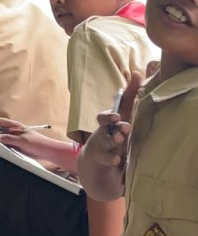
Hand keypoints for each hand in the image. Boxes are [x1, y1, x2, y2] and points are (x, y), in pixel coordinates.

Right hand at [0, 122, 67, 164]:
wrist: (46, 151)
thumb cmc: (37, 142)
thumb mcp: (21, 140)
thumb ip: (8, 138)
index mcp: (14, 126)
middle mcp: (12, 131)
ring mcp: (14, 139)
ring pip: (2, 139)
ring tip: (2, 149)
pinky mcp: (15, 146)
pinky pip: (6, 146)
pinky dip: (3, 149)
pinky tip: (6, 152)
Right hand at [78, 73, 142, 199]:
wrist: (97, 163)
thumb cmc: (114, 132)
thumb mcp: (123, 116)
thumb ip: (130, 95)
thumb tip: (138, 72)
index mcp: (108, 124)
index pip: (105, 117)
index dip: (109, 116)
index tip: (116, 116)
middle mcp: (103, 134)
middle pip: (105, 130)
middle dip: (115, 129)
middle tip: (125, 128)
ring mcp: (103, 149)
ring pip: (105, 145)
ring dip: (112, 142)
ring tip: (119, 140)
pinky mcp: (104, 162)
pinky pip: (107, 162)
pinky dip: (111, 161)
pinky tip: (117, 161)